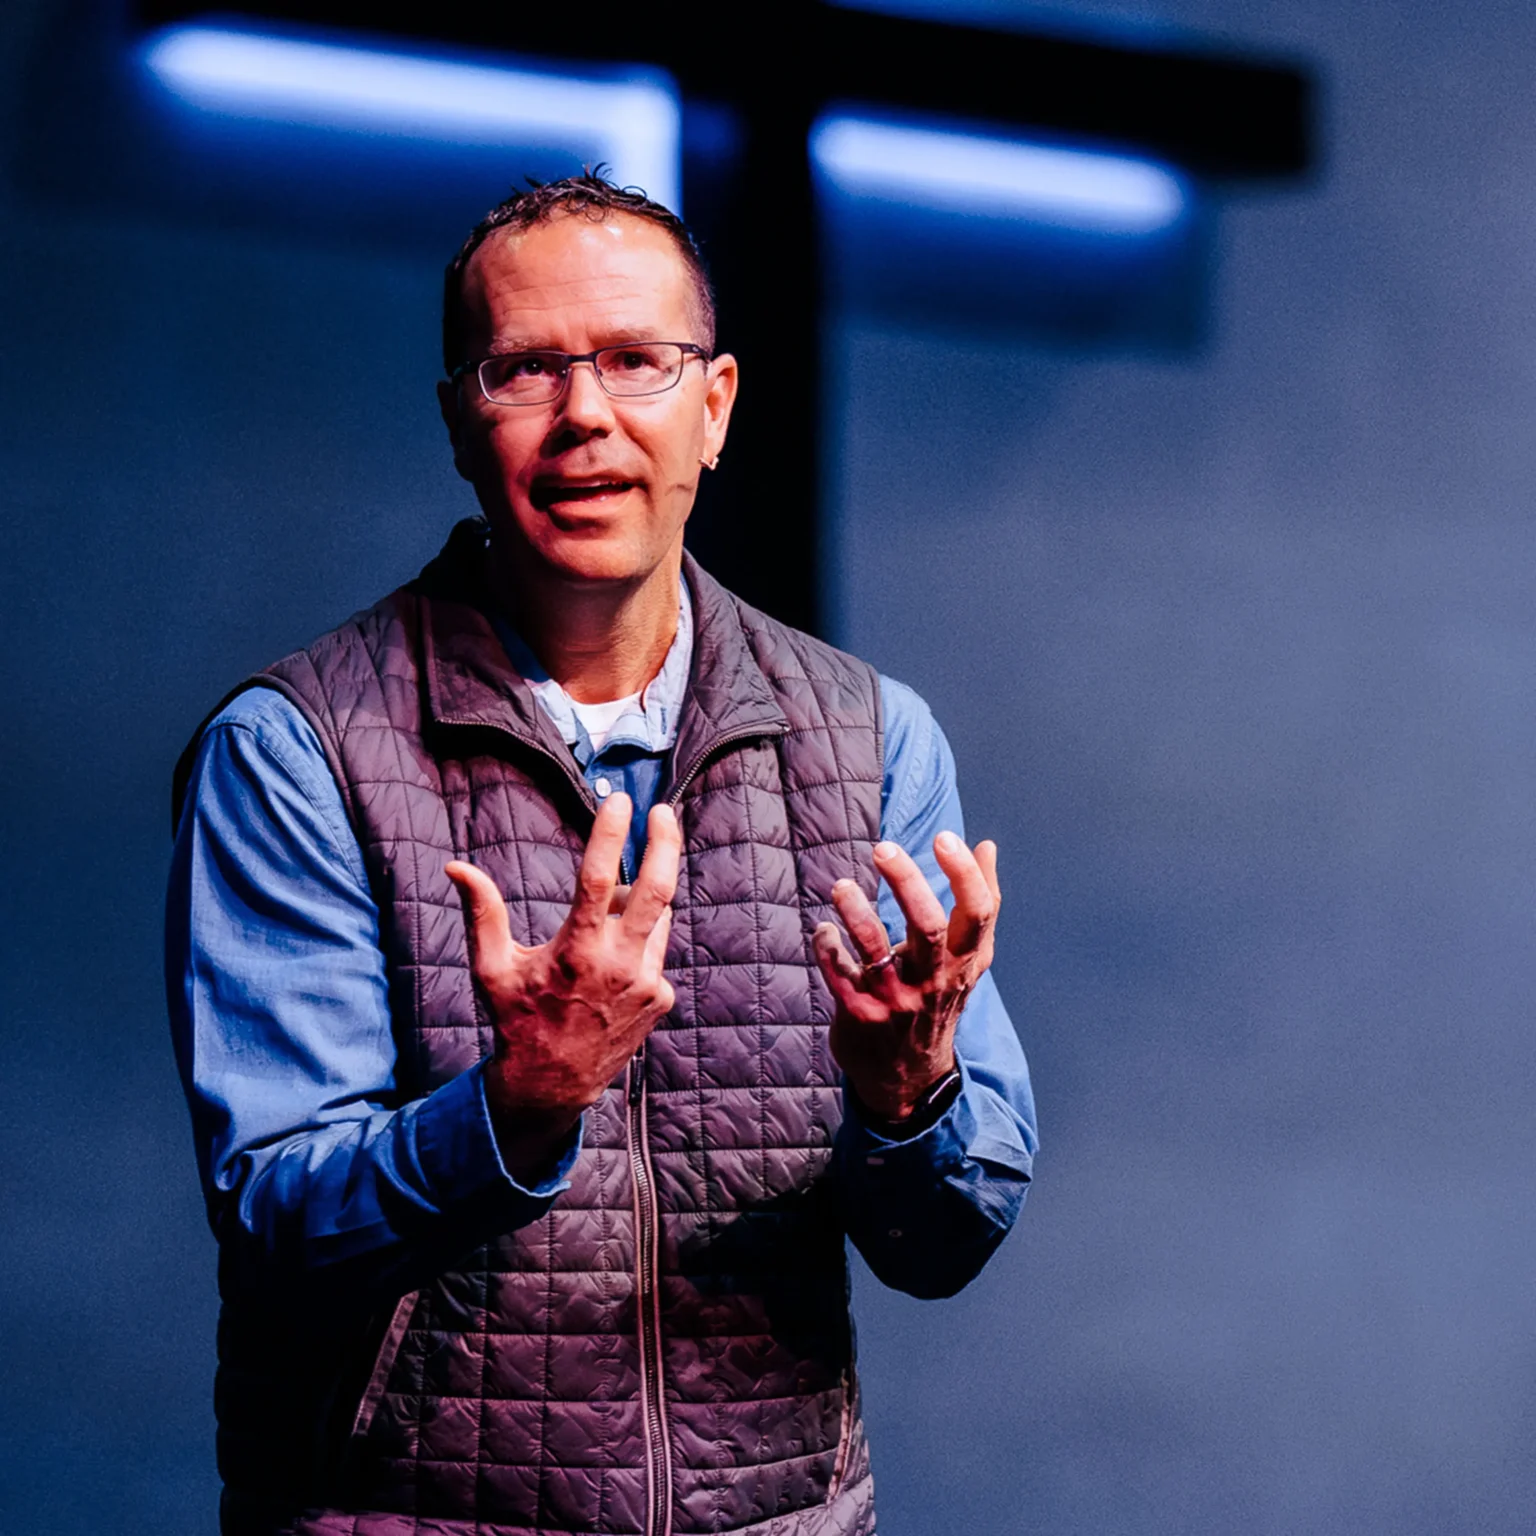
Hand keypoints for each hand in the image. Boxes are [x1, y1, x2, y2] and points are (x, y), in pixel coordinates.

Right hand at [445, 792, 678, 1179]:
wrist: (553, 1084)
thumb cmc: (516, 1020)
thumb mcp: (491, 969)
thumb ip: (481, 913)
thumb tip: (456, 866)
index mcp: (575, 952)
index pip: (600, 879)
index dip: (612, 834)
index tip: (621, 800)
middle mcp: (619, 965)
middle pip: (659, 890)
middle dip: (665, 843)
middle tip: (661, 812)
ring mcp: (647, 983)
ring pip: (656, 920)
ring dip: (637, 906)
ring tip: (602, 922)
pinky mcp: (662, 998)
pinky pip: (655, 950)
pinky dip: (638, 942)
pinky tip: (610, 965)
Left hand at [812, 833, 999, 1122]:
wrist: (908, 1076)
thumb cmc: (939, 1000)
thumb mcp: (969, 961)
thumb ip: (981, 903)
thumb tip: (987, 846)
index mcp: (964, 961)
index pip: (978, 913)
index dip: (965, 874)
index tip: (945, 838)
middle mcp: (934, 980)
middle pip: (929, 926)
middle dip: (906, 883)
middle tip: (884, 848)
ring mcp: (896, 999)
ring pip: (877, 951)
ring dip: (857, 914)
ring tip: (841, 887)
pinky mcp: (860, 1014)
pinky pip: (840, 976)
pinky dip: (829, 948)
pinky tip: (824, 930)